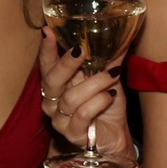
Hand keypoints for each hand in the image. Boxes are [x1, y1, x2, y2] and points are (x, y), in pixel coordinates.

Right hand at [40, 31, 132, 158]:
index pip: (46, 65)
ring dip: (95, 83)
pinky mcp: (72, 134)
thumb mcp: (108, 79)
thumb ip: (108, 61)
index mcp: (57, 85)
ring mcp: (59, 120)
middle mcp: (53, 102)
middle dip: (67, 63)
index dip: (46, 49)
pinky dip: (100, 102)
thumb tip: (121, 38)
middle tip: (82, 50)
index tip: (47, 31)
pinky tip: (111, 96)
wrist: (117, 136)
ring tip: (112, 75)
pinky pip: (83, 114)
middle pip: (52, 80)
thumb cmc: (108, 106)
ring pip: (71, 98)